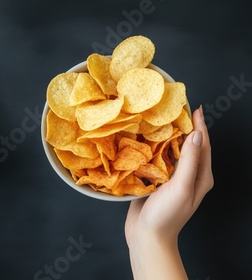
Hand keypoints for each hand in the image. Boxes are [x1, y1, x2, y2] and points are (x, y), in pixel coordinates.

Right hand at [125, 106, 212, 279]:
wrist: (147, 237)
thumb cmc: (166, 215)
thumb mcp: (181, 187)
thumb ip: (190, 161)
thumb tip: (197, 134)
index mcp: (201, 176)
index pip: (204, 145)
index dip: (200, 126)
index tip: (194, 108)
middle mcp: (188, 176)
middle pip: (189, 146)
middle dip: (184, 128)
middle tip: (175, 110)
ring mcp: (172, 179)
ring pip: (172, 152)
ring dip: (167, 137)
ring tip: (159, 121)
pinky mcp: (156, 181)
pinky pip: (157, 160)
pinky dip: (153, 148)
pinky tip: (145, 140)